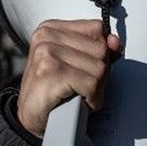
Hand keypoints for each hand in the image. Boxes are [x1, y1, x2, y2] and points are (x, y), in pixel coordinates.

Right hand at [16, 20, 121, 137]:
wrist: (31, 116)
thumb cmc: (54, 90)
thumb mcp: (77, 62)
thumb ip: (97, 48)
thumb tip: (115, 42)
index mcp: (51, 29)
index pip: (96, 29)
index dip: (100, 52)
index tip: (86, 68)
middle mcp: (47, 37)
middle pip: (101, 49)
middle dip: (99, 73)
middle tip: (82, 86)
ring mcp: (47, 54)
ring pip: (99, 68)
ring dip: (96, 89)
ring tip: (79, 94)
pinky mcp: (51, 73)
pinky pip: (91, 84)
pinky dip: (92, 99)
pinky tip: (79, 103)